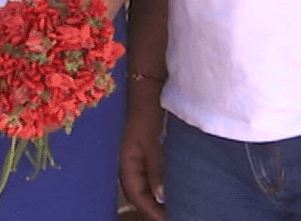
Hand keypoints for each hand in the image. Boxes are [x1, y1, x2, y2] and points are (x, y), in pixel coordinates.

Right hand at [118, 81, 165, 220]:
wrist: (146, 91)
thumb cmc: (146, 114)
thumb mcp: (151, 141)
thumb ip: (155, 168)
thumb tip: (160, 195)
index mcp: (126, 162)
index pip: (136, 194)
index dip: (149, 209)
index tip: (165, 218)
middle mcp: (130, 164)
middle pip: (139, 194)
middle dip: (152, 208)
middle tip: (172, 216)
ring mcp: (138, 160)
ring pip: (145, 187)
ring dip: (156, 199)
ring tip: (173, 208)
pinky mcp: (146, 155)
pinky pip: (150, 177)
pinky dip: (159, 187)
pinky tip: (171, 191)